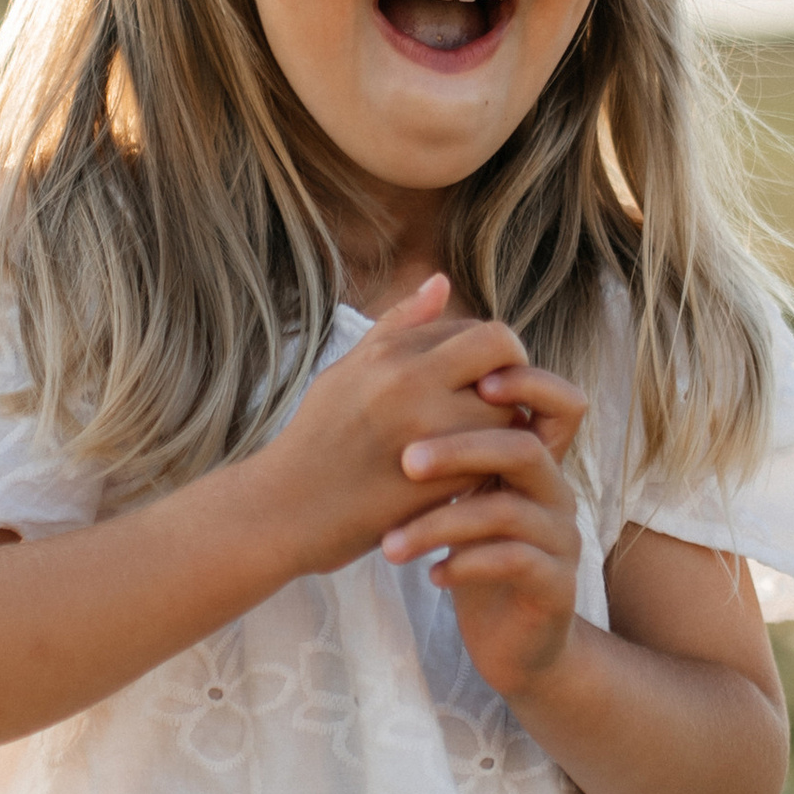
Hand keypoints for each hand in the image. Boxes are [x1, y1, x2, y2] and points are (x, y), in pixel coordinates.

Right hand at [254, 275, 541, 579]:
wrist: (281, 512)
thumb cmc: (315, 440)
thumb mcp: (347, 371)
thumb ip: (399, 326)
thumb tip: (442, 281)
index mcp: (390, 354)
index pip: (480, 330)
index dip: (493, 356)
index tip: (482, 384)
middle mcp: (408, 383)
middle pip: (503, 356)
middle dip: (512, 380)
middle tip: (498, 409)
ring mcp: (425, 433)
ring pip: (507, 412)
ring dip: (504, 429)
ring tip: (481, 445)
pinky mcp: (436, 483)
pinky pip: (492, 462)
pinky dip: (490, 467)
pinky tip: (469, 476)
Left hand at [380, 353, 590, 700]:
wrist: (515, 642)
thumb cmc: (478, 559)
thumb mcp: (465, 499)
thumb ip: (456, 453)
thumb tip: (404, 388)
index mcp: (536, 464)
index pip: (558, 404)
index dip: (528, 382)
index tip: (473, 381)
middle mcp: (556, 494)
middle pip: (522, 449)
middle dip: (461, 448)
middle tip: (405, 461)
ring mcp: (560, 540)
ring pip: (506, 512)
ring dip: (440, 524)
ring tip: (389, 547)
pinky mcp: (556, 587)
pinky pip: (513, 563)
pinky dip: (465, 566)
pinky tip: (431, 576)